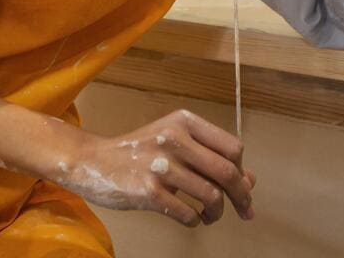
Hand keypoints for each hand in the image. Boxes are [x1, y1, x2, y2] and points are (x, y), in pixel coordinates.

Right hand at [49, 109, 255, 227]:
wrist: (93, 161)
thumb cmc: (140, 153)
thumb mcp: (176, 143)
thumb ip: (211, 157)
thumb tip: (250, 180)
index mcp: (185, 122)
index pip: (233, 148)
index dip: (242, 171)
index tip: (243, 187)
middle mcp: (175, 139)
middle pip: (227, 172)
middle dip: (241, 196)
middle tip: (244, 211)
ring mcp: (161, 165)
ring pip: (211, 195)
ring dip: (217, 212)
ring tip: (211, 216)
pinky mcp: (148, 192)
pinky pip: (187, 214)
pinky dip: (195, 221)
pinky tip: (192, 219)